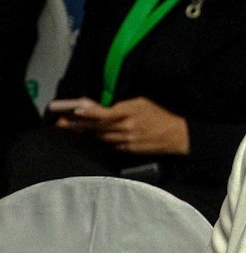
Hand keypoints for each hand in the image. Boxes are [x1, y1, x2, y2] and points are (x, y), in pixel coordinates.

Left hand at [54, 97, 188, 155]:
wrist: (177, 135)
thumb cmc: (160, 115)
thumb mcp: (143, 103)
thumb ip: (123, 105)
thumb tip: (105, 107)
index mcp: (130, 112)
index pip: (106, 113)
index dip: (90, 112)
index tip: (76, 110)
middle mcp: (126, 127)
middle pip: (98, 126)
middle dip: (78, 124)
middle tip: (61, 123)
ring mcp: (127, 140)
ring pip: (101, 137)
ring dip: (88, 133)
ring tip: (72, 129)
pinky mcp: (129, 150)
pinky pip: (110, 145)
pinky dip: (103, 140)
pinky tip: (95, 136)